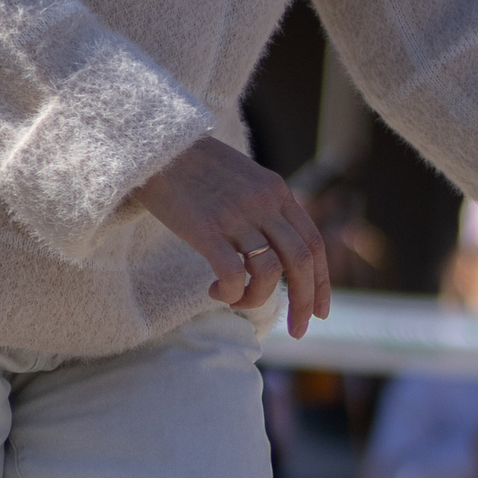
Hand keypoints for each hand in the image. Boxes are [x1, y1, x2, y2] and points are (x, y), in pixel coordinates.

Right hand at [129, 136, 330, 338]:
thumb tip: (278, 254)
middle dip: (305, 302)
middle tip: (298, 331)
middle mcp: (264, 203)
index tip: (320, 312)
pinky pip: (232, 275)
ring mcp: (236, 215)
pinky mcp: (206, 228)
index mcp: (278, 192)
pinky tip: (215, 292)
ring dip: (258, 299)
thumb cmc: (196, 168)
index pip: (313, 244)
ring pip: (269, 272)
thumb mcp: (245, 179)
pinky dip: (230, 293)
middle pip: (300, 262)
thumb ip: (266, 209)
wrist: (155, 146)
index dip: (322, 282)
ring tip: (238, 301)